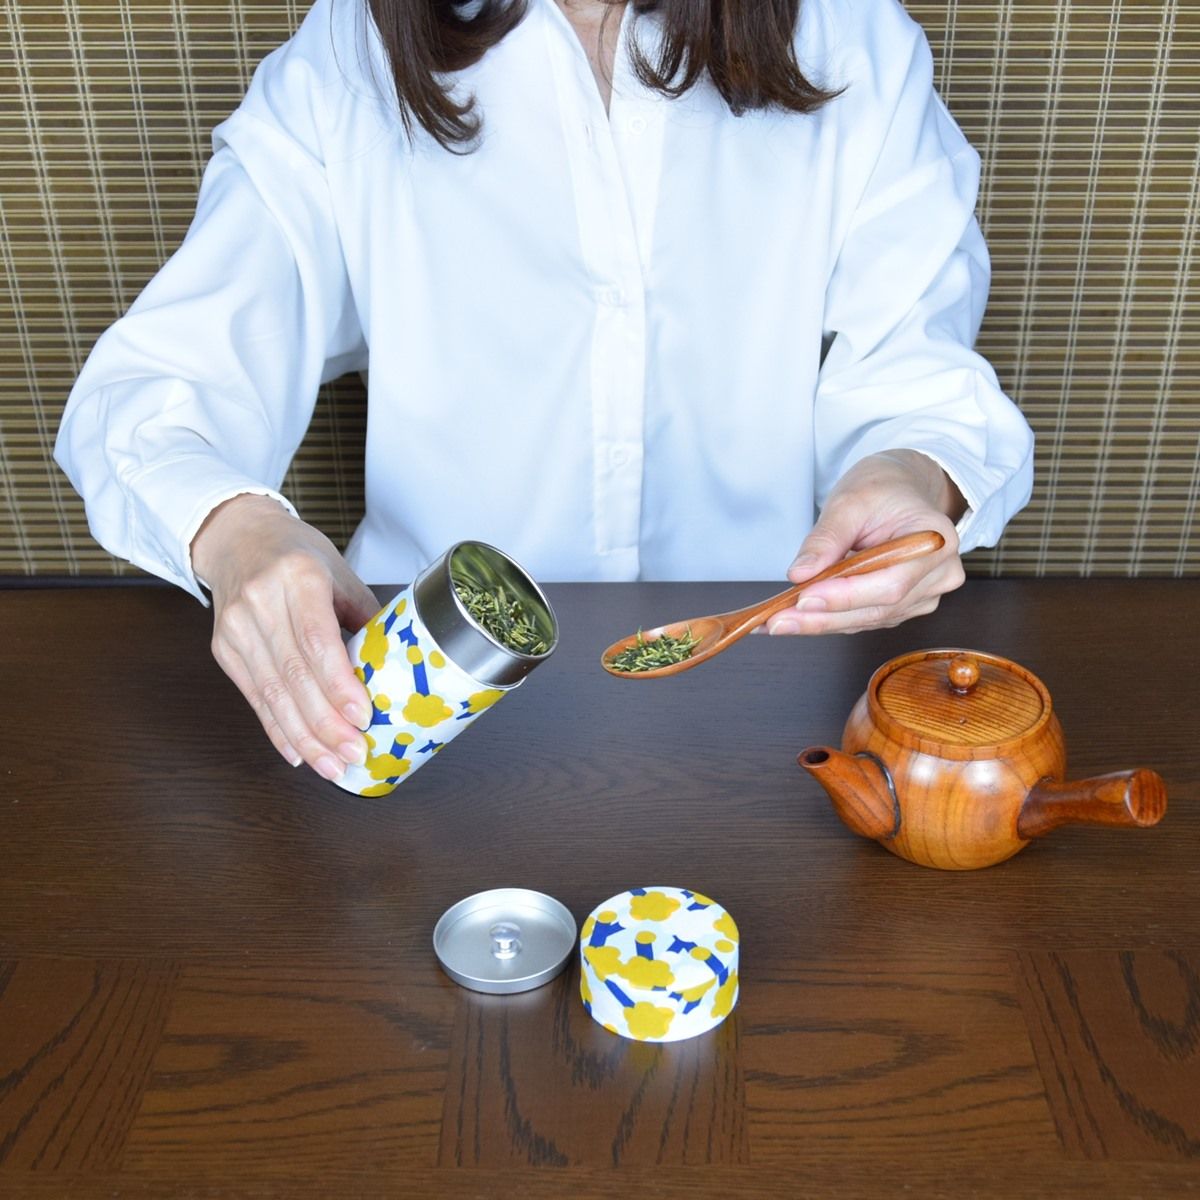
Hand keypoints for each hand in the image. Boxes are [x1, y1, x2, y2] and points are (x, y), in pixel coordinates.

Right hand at [191, 494, 378, 778]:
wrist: (238, 538)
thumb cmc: (298, 555)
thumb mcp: (341, 573)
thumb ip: (366, 618)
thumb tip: (399, 668)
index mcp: (298, 575)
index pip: (317, 640)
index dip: (338, 684)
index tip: (362, 716)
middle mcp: (261, 600)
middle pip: (293, 674)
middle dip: (326, 724)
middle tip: (354, 753)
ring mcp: (236, 627)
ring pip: (272, 693)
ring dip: (304, 737)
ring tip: (332, 765)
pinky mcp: (223, 648)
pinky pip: (254, 697)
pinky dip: (278, 729)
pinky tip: (299, 754)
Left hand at [767, 450, 966, 634]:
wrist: (900, 489)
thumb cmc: (882, 488)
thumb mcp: (849, 501)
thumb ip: (826, 539)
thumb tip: (801, 574)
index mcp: (937, 540)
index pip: (891, 583)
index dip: (846, 596)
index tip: (803, 599)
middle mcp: (939, 574)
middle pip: (880, 608)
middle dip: (824, 616)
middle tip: (778, 620)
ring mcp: (924, 594)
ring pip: (868, 618)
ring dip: (821, 622)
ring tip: (778, 620)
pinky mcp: (904, 605)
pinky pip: (865, 618)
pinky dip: (830, 618)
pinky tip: (797, 618)